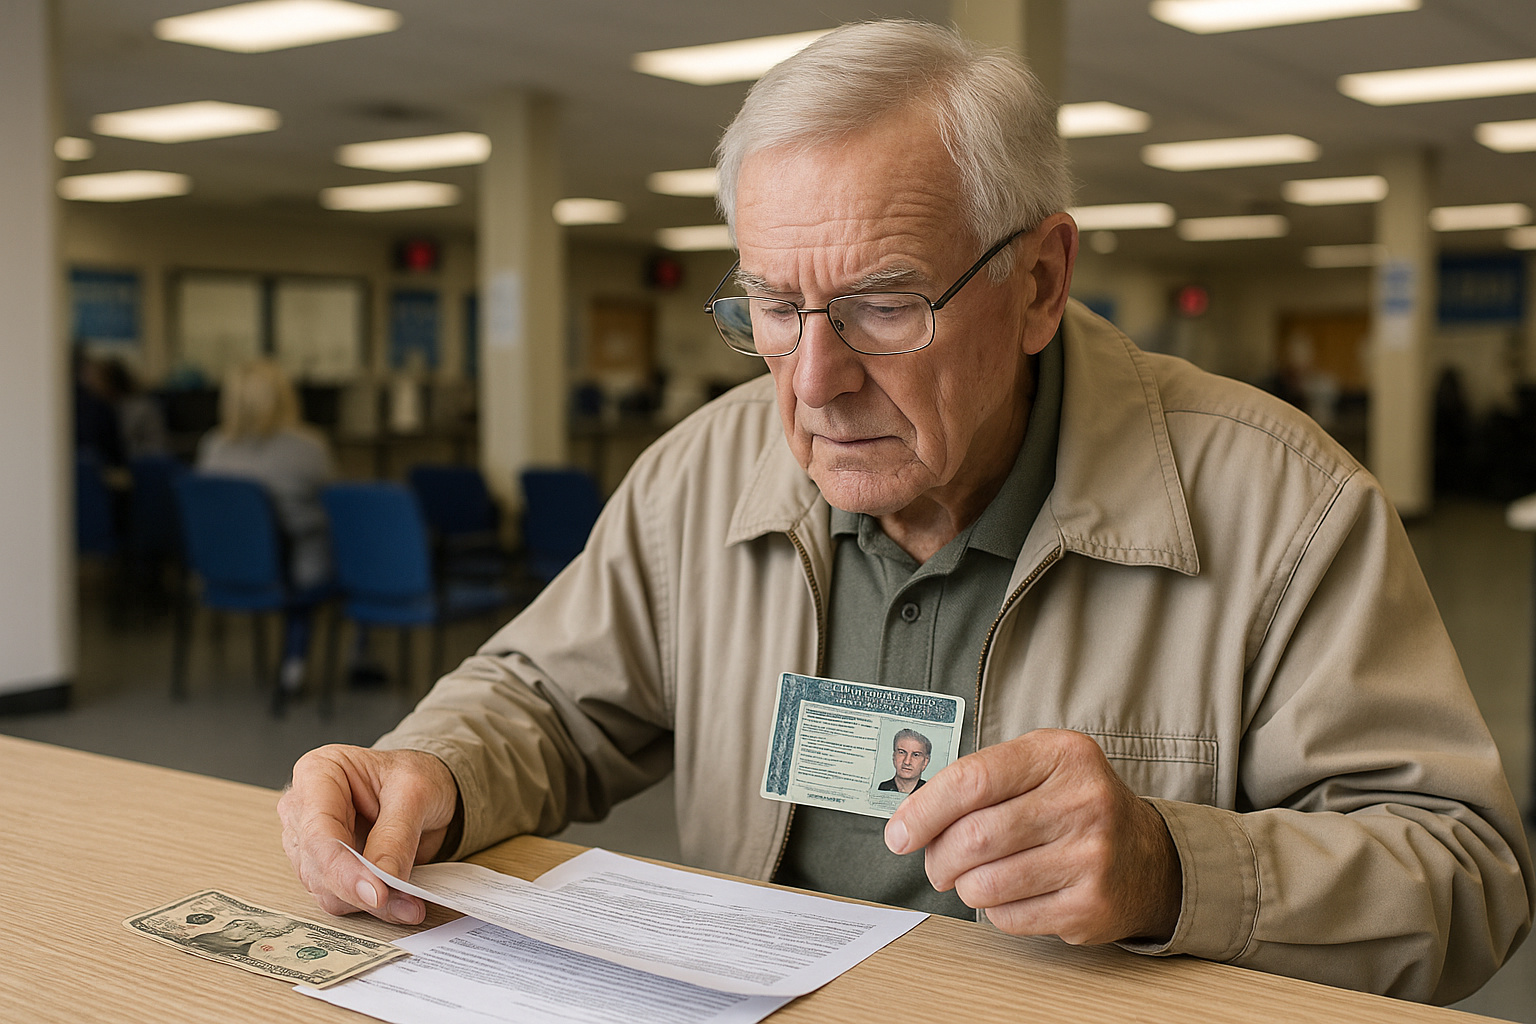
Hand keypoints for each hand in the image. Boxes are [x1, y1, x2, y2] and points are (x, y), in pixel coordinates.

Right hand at [278, 745, 459, 924]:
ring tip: (408, 901)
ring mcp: (308, 842)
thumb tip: (383, 881)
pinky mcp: (322, 869)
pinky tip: (397, 901)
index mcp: (317, 772)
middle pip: (316, 866)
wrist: (423, 791)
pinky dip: (368, 906)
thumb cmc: (415, 777)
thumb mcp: (416, 792)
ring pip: (324, 890)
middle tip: (405, 902)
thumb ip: (397, 836)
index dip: (344, 869)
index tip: (377, 894)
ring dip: (367, 903)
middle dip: (361, 890)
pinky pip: (337, 898)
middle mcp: (303, 808)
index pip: (318, 832)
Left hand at [883, 729, 1181, 944]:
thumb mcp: (1039, 767)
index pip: (973, 779)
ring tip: (972, 877)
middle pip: (974, 836)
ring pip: (985, 883)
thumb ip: (979, 779)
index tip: (898, 832)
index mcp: (1062, 755)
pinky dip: (993, 910)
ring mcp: (1091, 857)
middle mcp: (1083, 801)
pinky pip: (1008, 917)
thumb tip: (909, 817)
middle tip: (935, 862)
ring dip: (962, 886)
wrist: (1147, 856)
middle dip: (938, 856)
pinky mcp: (1090, 906)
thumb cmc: (1074, 805)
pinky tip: (1010, 893)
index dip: (924, 810)